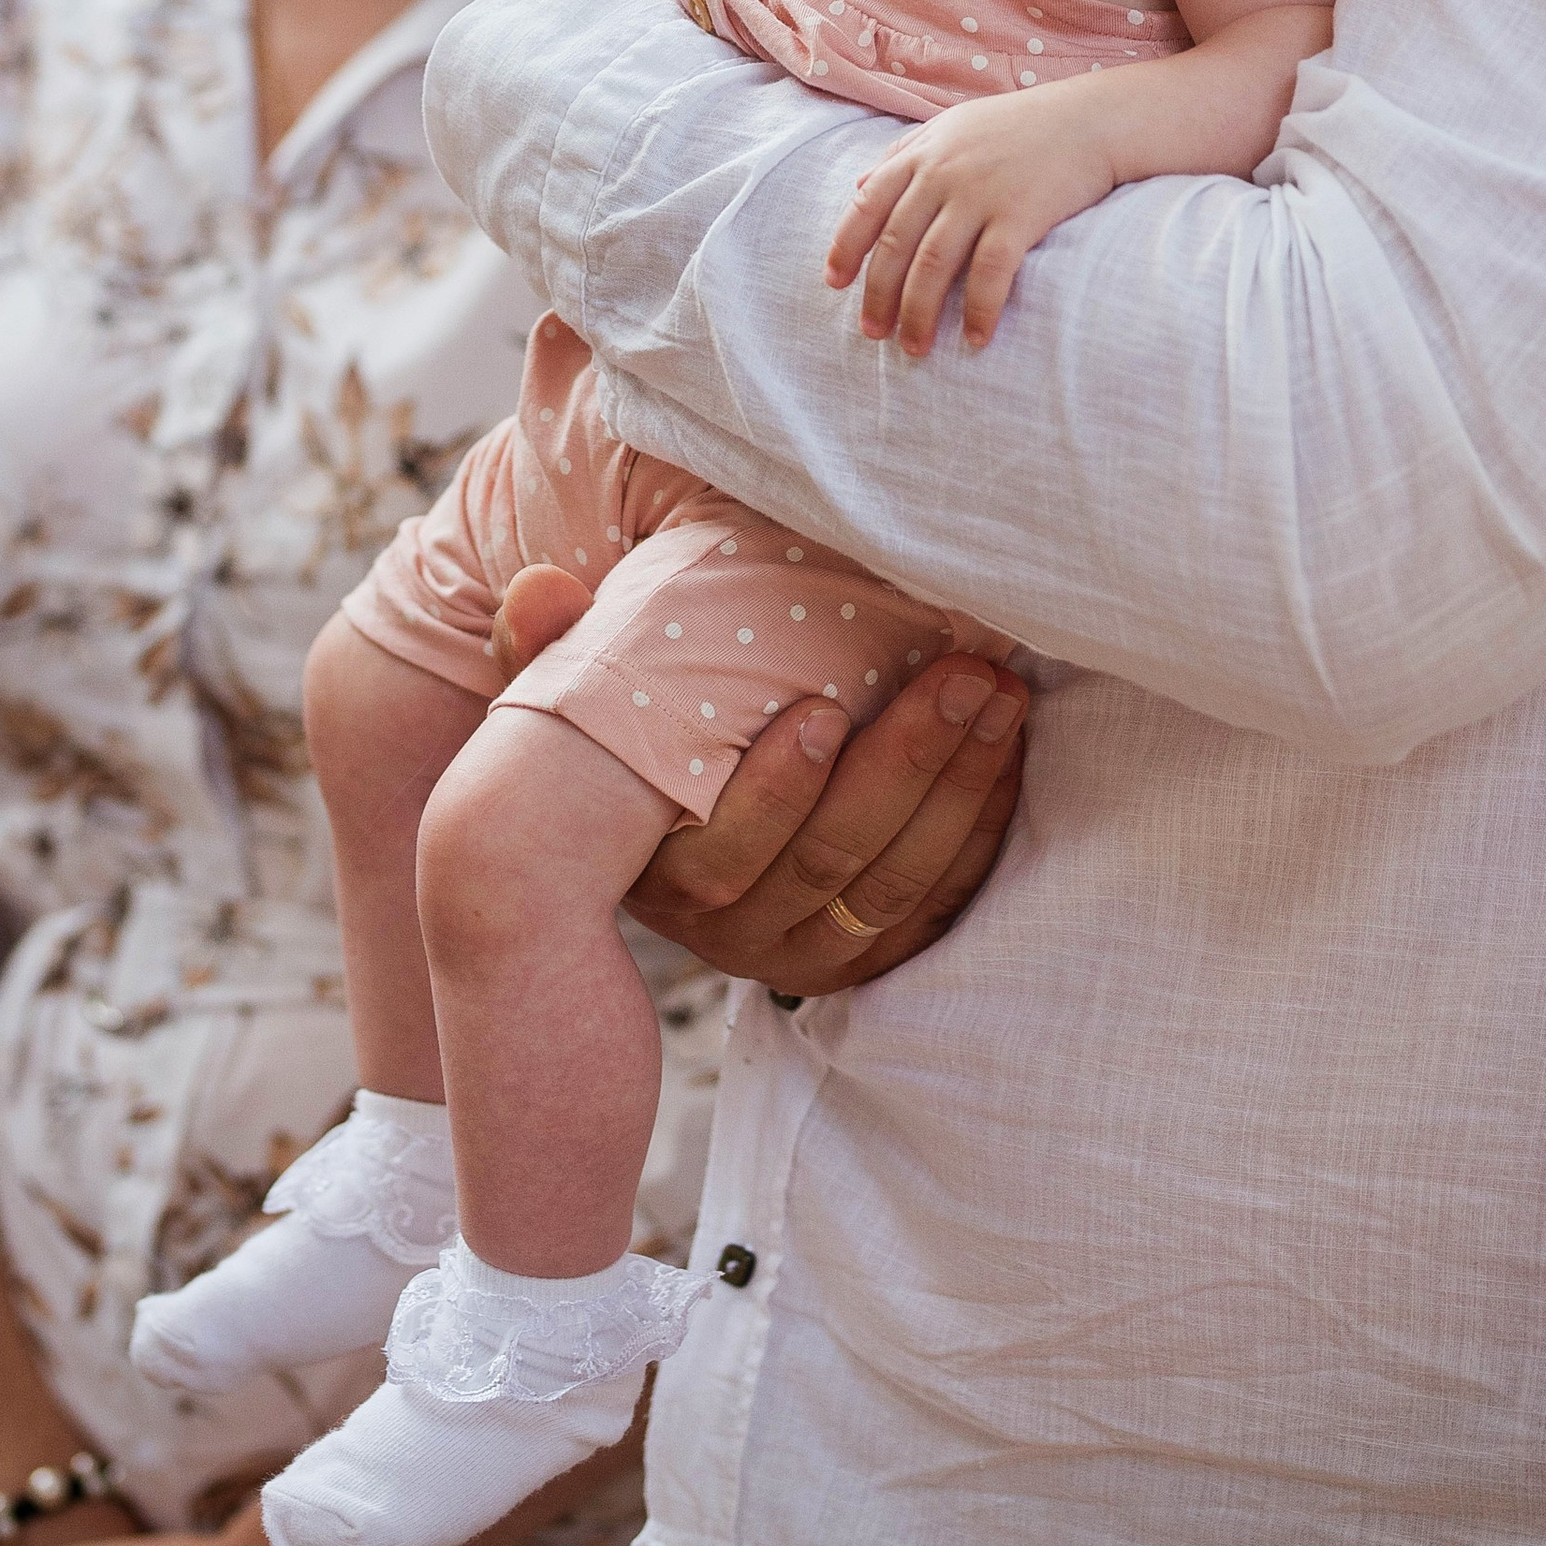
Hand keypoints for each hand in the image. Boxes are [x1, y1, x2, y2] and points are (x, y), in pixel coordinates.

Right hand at [489, 576, 1024, 985]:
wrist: (669, 833)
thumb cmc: (631, 740)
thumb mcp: (575, 700)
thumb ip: (547, 647)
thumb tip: (537, 590)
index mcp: (663, 876)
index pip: (726, 853)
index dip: (778, 791)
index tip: (826, 710)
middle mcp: (735, 932)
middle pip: (832, 861)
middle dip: (910, 762)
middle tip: (966, 672)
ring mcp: (807, 951)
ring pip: (896, 884)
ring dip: (963, 785)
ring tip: (1000, 692)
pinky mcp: (867, 955)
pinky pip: (937, 905)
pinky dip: (981, 829)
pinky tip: (1007, 750)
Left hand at [826, 88, 1118, 353]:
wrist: (1092, 119)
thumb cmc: (1021, 125)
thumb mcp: (953, 127)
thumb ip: (904, 153)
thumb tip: (858, 186)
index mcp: (922, 153)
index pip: (867, 205)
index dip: (846, 247)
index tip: (834, 284)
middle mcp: (943, 173)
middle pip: (895, 245)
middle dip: (879, 295)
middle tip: (873, 333)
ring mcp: (981, 194)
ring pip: (933, 265)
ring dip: (920, 313)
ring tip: (915, 348)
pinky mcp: (1020, 215)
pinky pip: (990, 273)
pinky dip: (978, 310)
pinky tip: (975, 339)